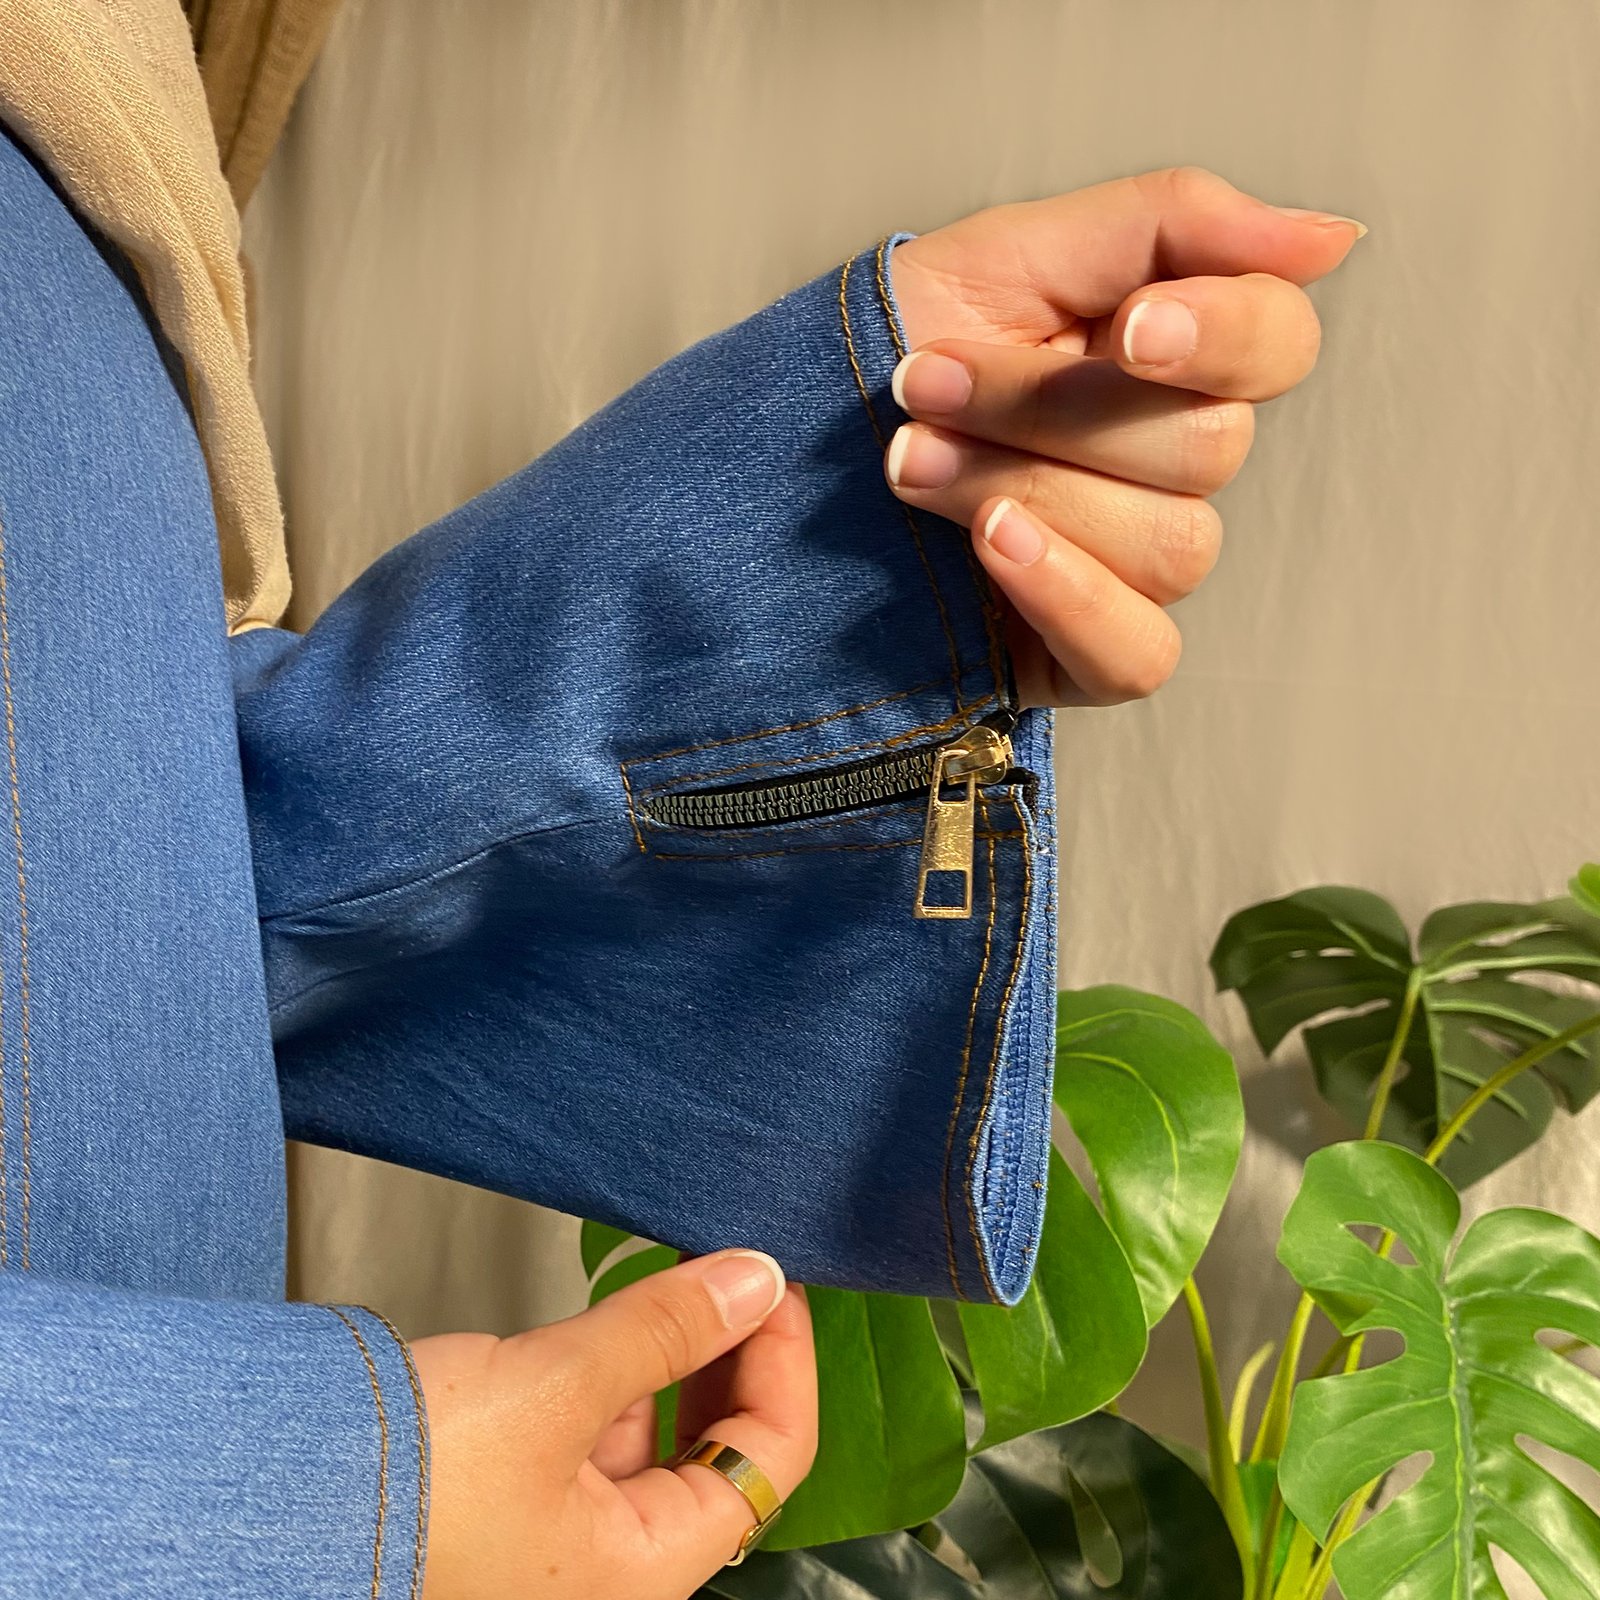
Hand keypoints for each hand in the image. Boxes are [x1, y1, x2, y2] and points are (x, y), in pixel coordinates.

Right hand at [412, 1249, 813, 1599]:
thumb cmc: (400, 1489)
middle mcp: (612, 1569)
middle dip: (735, 1357)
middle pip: (720, 1454)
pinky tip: (621, 1316)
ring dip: (676, 1354)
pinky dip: (620, 1369)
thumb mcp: (554, 1389)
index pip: (768, 1463)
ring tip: (681, 1276)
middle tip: (738, 1274)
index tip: (774, 1282)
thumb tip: (753, 1278)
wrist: (264, 1507)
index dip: (784, 1363)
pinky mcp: (516, 1496)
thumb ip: (664, 1329)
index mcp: (643, 1575)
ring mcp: (563, 1535)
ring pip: (657, 1437)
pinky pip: (598, 1431)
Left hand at [884, 165, 1365, 707]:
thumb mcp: (1016, 253)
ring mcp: (1132, 566)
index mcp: (1169, 362)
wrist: (786, 451)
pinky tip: (994, 550)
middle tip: (927, 385)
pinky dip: (1072, 598)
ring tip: (912, 462)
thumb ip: (1173, 225)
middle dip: (1048, 410)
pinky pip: (1139, 654)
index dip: (1221, 336)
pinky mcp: (1086, 653)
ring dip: (1025, 491)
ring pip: (1170, 546)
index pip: (1275, 346)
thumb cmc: (903, 344)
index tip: (1127, 330)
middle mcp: (1168, 468)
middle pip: (1204, 450)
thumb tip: (1332, 239)